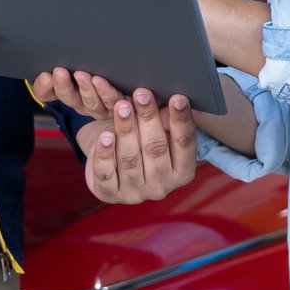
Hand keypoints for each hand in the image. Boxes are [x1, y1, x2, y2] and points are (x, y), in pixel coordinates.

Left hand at [34, 69, 200, 204]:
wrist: (110, 160)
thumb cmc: (140, 140)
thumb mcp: (157, 130)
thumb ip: (167, 120)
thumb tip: (180, 102)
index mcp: (182, 172)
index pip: (185, 144)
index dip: (181, 120)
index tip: (177, 98)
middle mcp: (161, 187)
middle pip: (156, 149)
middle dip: (148, 119)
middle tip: (142, 95)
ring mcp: (135, 194)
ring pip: (130, 159)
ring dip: (126, 130)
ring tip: (121, 107)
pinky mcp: (109, 194)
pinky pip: (106, 173)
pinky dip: (105, 154)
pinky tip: (104, 136)